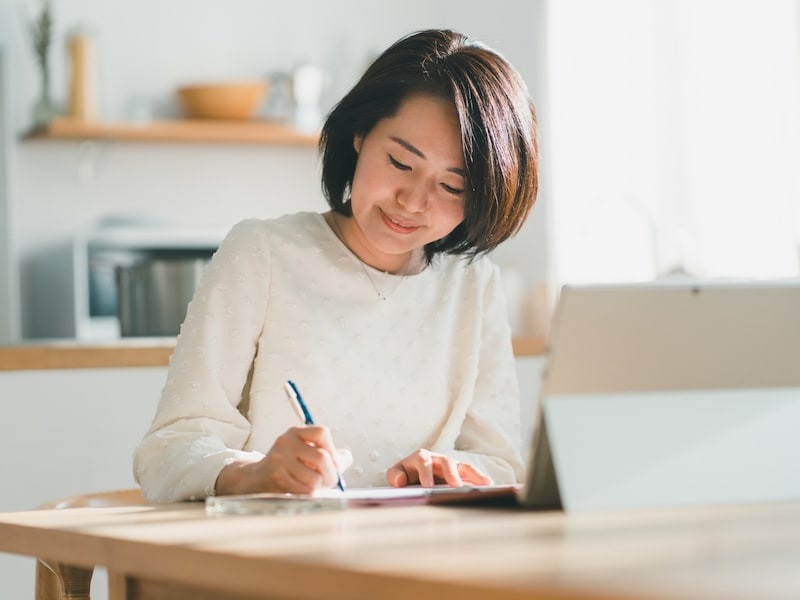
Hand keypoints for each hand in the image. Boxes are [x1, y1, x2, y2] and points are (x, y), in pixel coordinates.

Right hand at [215, 426, 351, 495]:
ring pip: (315, 477)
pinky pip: (304, 489)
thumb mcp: (306, 454)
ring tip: (313, 486)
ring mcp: (280, 458)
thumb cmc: (288, 467)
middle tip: (329, 481)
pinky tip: (301, 489)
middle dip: (331, 474)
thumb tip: (346, 458)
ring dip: (319, 486)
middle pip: (322, 458)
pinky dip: (308, 493)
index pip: (322, 433)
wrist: (256, 479)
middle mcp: (287, 441)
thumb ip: (329, 455)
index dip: (332, 449)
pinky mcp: (276, 476)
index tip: (332, 462)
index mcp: (296, 432)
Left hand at [386, 449, 492, 487]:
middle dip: (451, 473)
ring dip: (473, 475)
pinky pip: (472, 475)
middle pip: (446, 462)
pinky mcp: (460, 474)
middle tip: (455, 486)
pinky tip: (489, 487)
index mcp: (420, 457)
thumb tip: (401, 481)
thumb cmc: (406, 474)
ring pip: (463, 467)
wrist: (413, 475)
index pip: (423, 461)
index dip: (425, 472)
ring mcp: (451, 466)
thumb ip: (395, 475)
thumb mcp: (397, 473)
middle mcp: (438, 459)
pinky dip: (480, 479)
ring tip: (484, 484)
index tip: (427, 486)